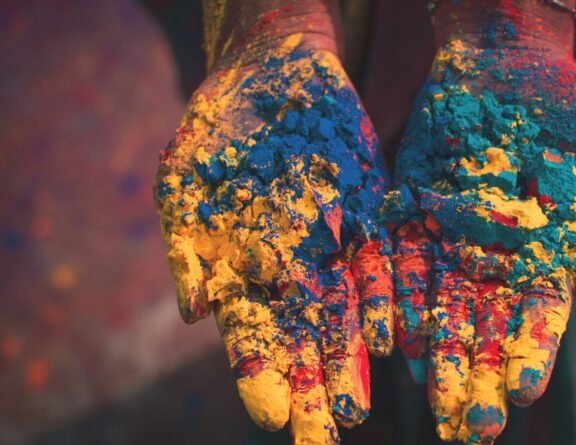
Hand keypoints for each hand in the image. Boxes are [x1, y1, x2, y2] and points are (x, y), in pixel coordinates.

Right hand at [154, 35, 392, 443]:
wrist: (273, 75)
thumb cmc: (216, 129)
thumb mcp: (184, 180)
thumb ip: (187, 248)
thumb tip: (193, 312)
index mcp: (241, 272)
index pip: (252, 339)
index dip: (261, 378)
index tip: (274, 417)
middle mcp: (290, 272)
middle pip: (302, 344)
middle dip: (311, 393)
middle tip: (321, 440)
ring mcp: (332, 249)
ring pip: (343, 317)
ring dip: (349, 363)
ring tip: (354, 409)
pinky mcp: (369, 219)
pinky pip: (379, 268)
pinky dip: (382, 302)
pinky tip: (388, 339)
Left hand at [384, 38, 575, 442]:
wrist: (509, 65)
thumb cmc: (570, 117)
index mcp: (544, 263)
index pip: (536, 322)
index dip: (529, 356)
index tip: (519, 395)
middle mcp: (493, 264)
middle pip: (483, 331)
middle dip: (476, 379)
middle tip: (469, 430)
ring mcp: (448, 243)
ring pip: (437, 308)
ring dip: (434, 356)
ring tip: (429, 401)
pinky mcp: (410, 218)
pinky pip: (400, 266)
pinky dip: (396, 300)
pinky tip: (394, 337)